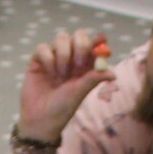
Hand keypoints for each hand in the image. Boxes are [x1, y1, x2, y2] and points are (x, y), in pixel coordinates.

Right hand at [17, 28, 112, 143]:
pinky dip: (48, 58)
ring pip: (61, 38)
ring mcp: (54, 56)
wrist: (41, 119)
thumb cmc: (62, 108)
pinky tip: (49, 73)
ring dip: (63, 54)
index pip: (93, 44)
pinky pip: (43, 47)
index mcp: (84, 64)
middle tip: (79, 62)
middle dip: (80, 44)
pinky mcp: (38, 59)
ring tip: (61, 74)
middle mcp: (70, 57)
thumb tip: (114, 74)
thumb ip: (93, 79)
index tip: (101, 41)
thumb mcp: (80, 92)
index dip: (98, 40)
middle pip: (78, 35)